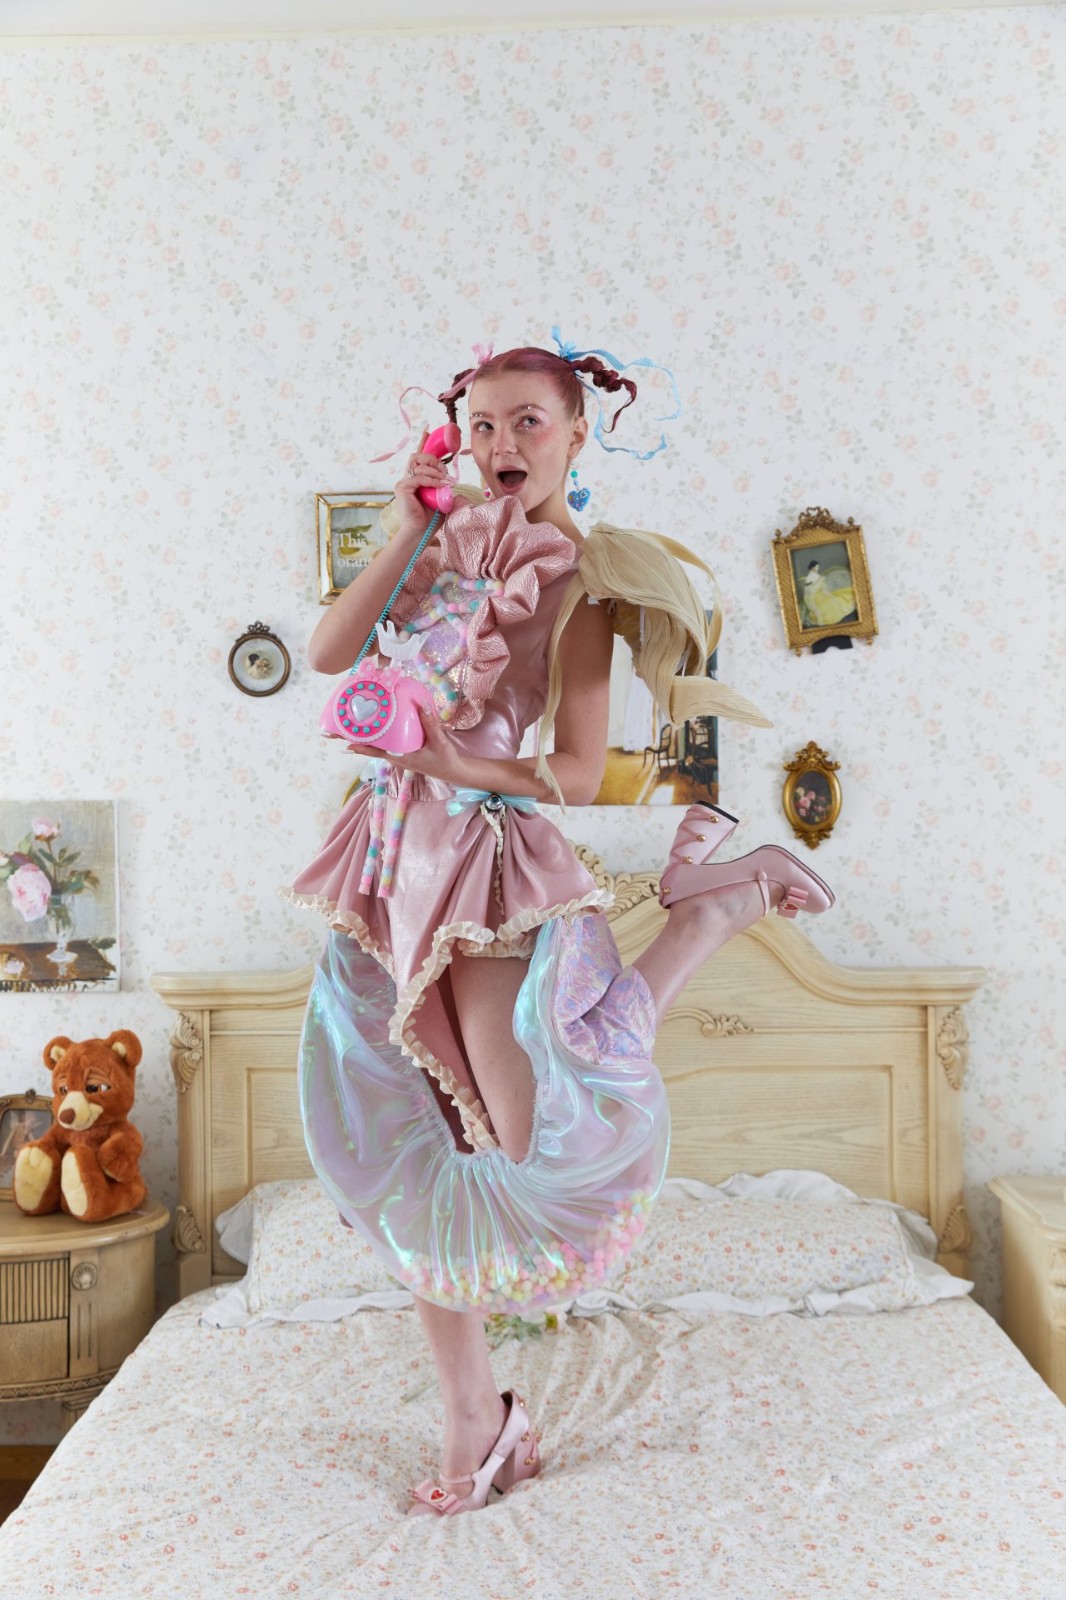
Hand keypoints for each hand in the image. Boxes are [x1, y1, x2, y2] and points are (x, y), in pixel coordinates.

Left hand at [338, 702, 460, 785]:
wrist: (453, 771)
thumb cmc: (445, 759)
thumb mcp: (439, 741)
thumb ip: (430, 723)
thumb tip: (421, 704)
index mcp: (401, 756)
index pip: (375, 752)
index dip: (359, 747)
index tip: (344, 742)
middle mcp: (395, 756)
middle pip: (369, 747)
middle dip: (352, 738)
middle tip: (335, 730)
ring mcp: (397, 754)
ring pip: (375, 744)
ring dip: (362, 735)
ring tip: (348, 723)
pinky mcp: (401, 751)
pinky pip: (385, 742)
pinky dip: (376, 734)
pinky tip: (373, 724)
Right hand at [392, 427, 448, 544]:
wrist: (420, 533)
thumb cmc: (430, 520)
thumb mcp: (442, 500)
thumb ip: (444, 488)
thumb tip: (451, 480)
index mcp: (415, 479)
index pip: (418, 457)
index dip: (423, 443)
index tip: (428, 430)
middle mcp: (407, 478)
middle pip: (417, 456)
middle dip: (433, 459)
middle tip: (444, 471)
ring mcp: (403, 482)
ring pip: (418, 464)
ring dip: (435, 471)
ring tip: (445, 481)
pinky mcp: (402, 487)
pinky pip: (419, 477)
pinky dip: (431, 480)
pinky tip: (440, 486)